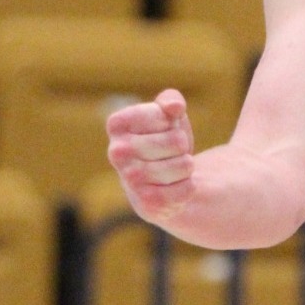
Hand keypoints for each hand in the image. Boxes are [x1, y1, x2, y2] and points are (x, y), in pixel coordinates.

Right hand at [105, 89, 196, 222]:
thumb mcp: (168, 114)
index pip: (162, 115)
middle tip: (169, 153)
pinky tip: (173, 187)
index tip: (162, 129)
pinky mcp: (146, 204)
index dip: (171, 121)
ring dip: (186, 167)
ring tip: (172, 169)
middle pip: (177, 141)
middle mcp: (116, 152)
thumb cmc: (163, 139)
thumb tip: (174, 107)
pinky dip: (188, 187)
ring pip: (184, 166)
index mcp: (117, 124)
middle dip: (181, 145)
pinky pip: (187, 189)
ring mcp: (129, 180)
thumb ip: (171, 100)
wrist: (162, 180)